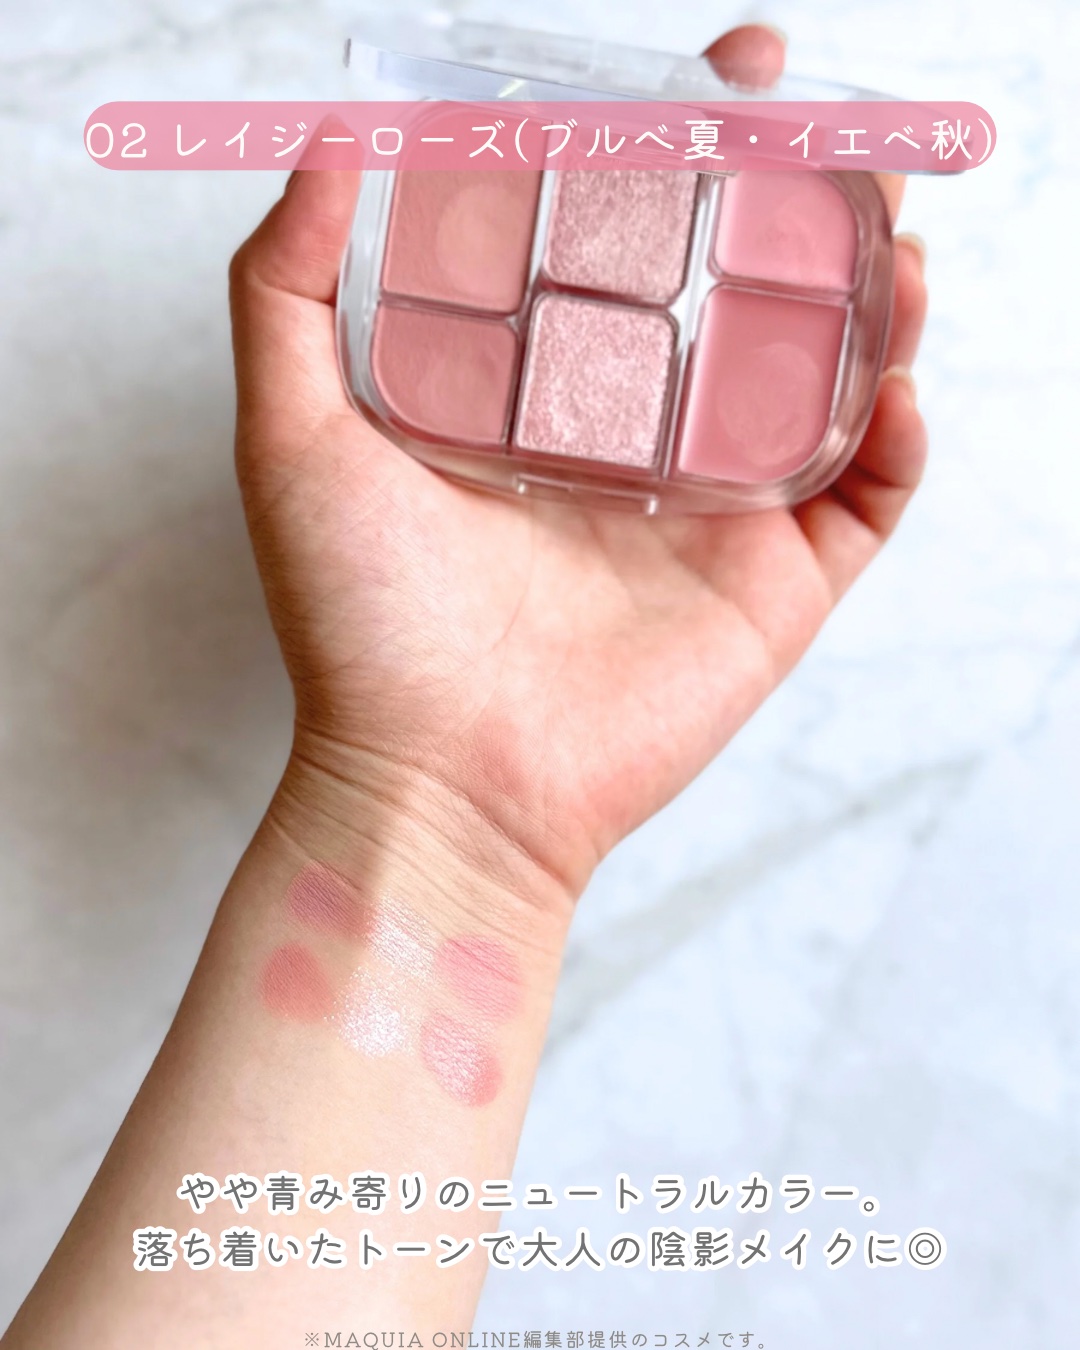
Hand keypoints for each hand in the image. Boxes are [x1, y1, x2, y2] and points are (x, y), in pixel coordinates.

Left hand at [229, 25, 927, 899]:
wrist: (440, 781)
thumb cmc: (362, 623)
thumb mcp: (294, 436)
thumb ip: (290, 288)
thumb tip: (333, 144)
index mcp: (547, 396)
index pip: (630, 247)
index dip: (679, 157)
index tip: (714, 80)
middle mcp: (638, 444)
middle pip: (743, 298)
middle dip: (799, 207)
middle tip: (828, 133)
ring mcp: (715, 516)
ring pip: (824, 382)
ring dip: (871, 298)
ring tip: (889, 226)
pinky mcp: (773, 591)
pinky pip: (867, 500)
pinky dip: (899, 438)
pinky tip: (894, 380)